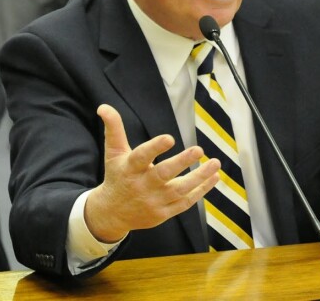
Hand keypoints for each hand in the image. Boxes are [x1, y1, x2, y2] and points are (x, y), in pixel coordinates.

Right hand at [84, 104, 220, 242]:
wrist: (112, 213)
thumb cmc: (117, 176)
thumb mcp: (114, 152)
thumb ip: (114, 129)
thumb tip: (104, 107)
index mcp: (130, 168)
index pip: (142, 157)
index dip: (155, 148)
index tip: (170, 138)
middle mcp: (142, 185)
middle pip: (163, 174)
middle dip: (182, 162)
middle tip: (199, 149)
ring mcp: (154, 201)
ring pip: (179, 190)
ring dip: (199, 177)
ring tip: (215, 163)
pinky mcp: (164, 213)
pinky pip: (185, 202)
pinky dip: (201, 191)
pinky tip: (213, 177)